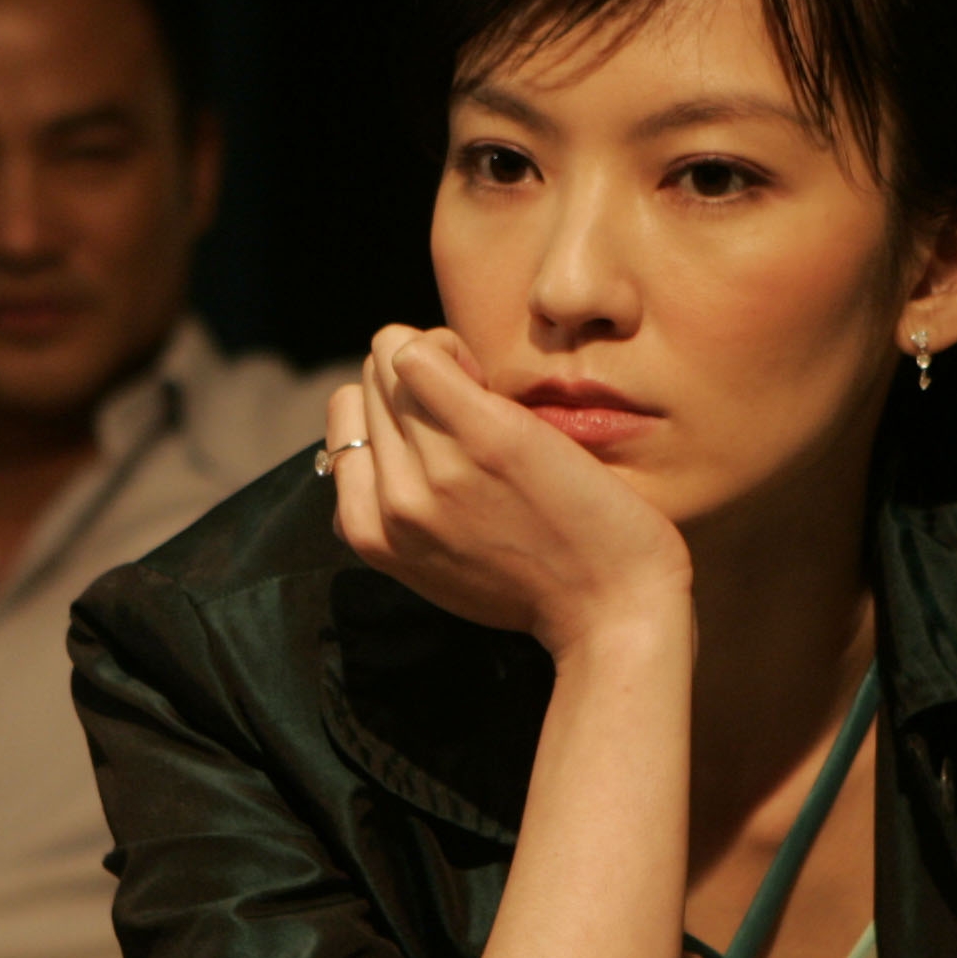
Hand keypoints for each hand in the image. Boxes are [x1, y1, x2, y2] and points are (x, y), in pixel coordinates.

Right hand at [323, 324, 689, 659]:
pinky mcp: (484, 436)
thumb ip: (396, 519)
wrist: (612, 611)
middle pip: (367, 382)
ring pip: (391, 356)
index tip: (443, 433)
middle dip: (414, 381)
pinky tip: (490, 381)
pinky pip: (418, 353)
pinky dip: (447, 346)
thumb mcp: (436, 568)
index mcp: (369, 533)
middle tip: (474, 415)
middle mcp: (391, 502)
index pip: (345, 418)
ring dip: (440, 358)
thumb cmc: (538, 583)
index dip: (394, 410)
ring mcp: (434, 469)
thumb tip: (367, 458)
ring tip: (488, 400)